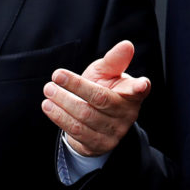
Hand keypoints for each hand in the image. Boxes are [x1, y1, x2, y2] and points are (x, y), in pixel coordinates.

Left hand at [41, 40, 150, 156]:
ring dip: (63, 102)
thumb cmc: (103, 88)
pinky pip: (77, 131)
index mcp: (132, 94)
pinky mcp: (99, 145)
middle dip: (76, 87)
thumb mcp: (107, 72)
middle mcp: (127, 114)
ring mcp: (114, 132)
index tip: (141, 84)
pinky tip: (49, 106)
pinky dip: (60, 117)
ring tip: (48, 90)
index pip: (139, 90)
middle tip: (55, 76)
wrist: (92, 119)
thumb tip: (127, 45)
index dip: (140, 87)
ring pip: (85, 116)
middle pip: (100, 99)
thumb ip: (115, 60)